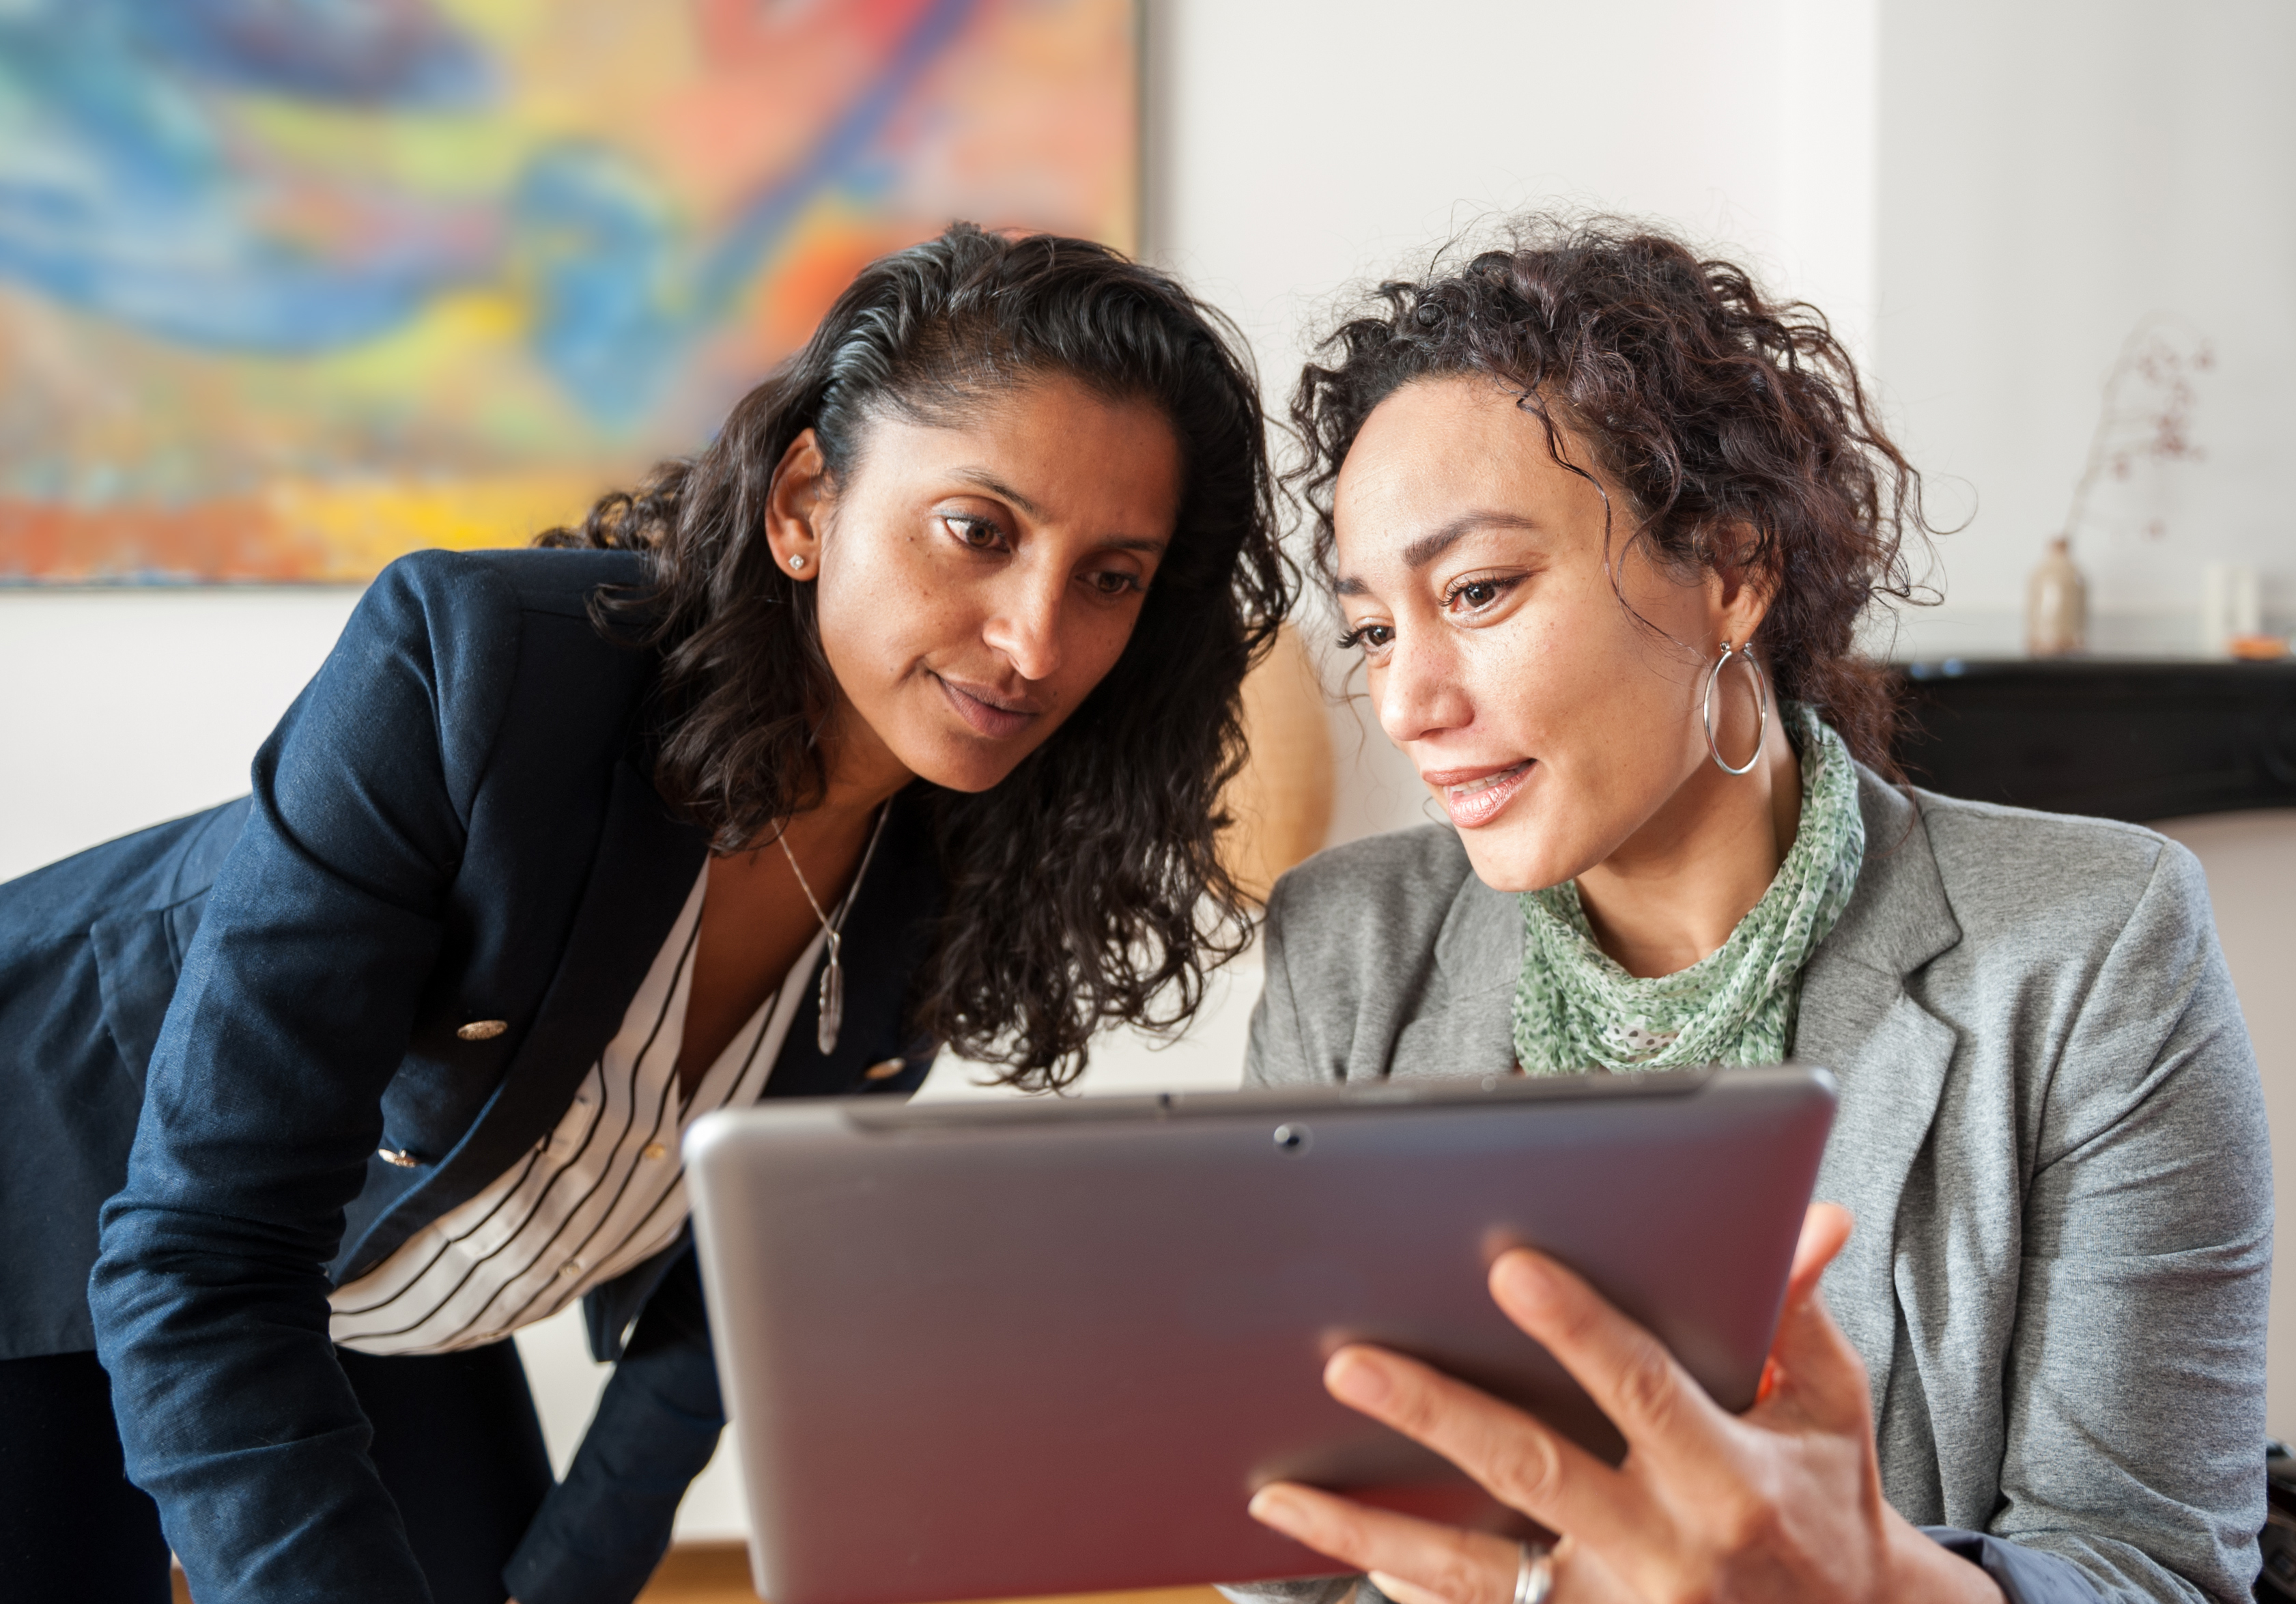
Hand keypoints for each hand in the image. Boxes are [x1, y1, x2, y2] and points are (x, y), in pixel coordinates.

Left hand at [1246, 1204, 2003, 1603]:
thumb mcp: (1829, 1413)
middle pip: (1530, 1476)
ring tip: (1280, 1493)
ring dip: (1370, 1531)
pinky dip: (1406, 1589)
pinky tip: (1339, 1553)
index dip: (1575, 1327)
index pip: (1640, 1387)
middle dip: (1434, 1414)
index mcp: (1729, 1478)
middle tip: (1347, 1361)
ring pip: (1473, 1573)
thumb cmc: (1822, 1509)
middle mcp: (1664, 1553)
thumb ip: (1796, 1315)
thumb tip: (1809, 1215)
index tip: (1507, 1263)